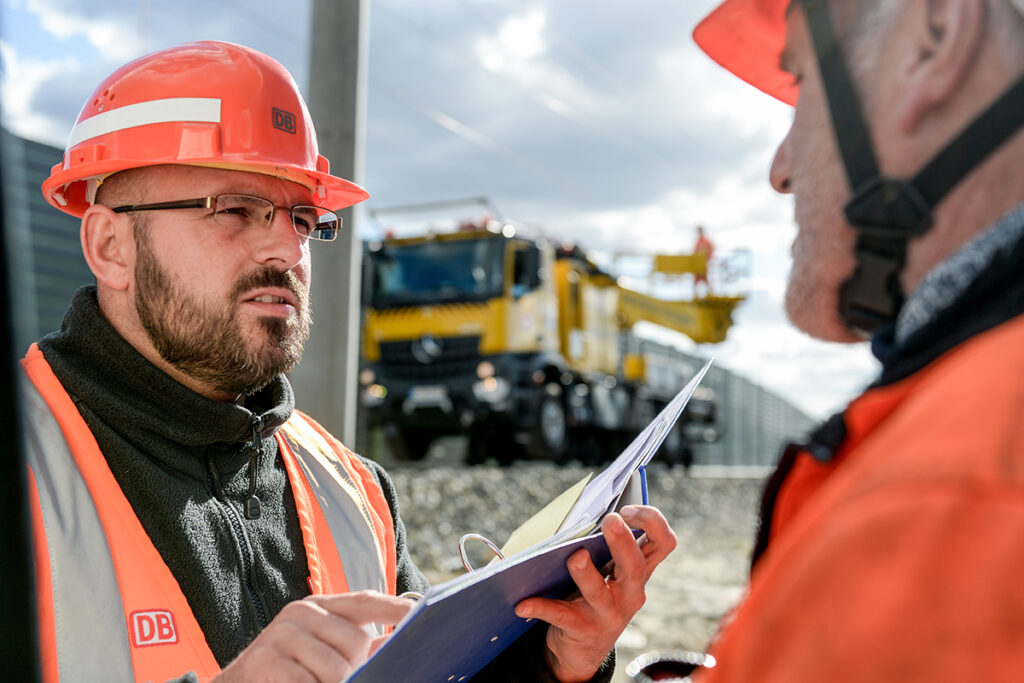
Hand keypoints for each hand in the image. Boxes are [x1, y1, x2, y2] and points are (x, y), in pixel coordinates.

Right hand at [214, 591, 412, 682]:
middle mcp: (300, 612)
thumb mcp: (321, 651)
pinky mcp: (265, 660)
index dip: (396, 609)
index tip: (425, 614)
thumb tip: (398, 642)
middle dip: (354, 668)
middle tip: (336, 678)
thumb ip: (356, 644)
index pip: (365, 602)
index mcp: (318, 606)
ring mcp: (281, 634)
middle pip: (356, 641)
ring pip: (337, 668)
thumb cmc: (287, 671)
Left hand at [514, 505, 676, 681]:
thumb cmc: (595, 595)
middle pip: (636, 565)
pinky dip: (540, 607)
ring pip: (599, 592)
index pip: (663, 543)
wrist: (582, 649)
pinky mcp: (582, 630)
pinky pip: (561, 616)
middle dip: (623, 541)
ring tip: (575, 556)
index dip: (651, 522)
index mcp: (639, 571)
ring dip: (585, 573)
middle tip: (610, 519)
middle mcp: (631, 593)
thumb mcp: (610, 572)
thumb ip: (607, 546)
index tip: (627, 510)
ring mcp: (608, 614)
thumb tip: (585, 512)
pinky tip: (522, 603)